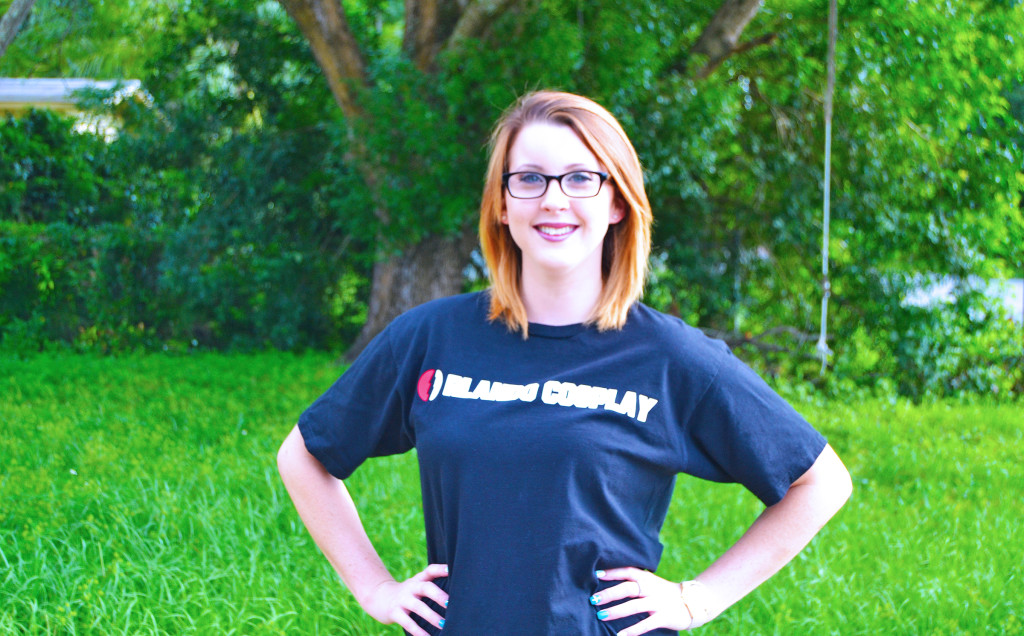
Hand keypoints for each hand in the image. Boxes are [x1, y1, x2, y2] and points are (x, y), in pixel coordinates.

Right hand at [361, 563, 449, 635]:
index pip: (430, 570)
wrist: (379, 597)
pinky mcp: (394, 612)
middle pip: (426, 587)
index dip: (440, 569)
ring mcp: (402, 599)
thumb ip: (432, 588)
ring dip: (431, 616)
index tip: (451, 570)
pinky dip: (418, 631)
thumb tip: (456, 598)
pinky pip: (407, 623)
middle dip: (438, 595)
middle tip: (450, 603)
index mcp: (419, 580)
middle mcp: (411, 587)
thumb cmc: (407, 594)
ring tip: (443, 625)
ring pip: (418, 607)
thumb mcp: (417, 586)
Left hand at [593, 567, 712, 634]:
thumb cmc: (663, 592)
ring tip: (601, 615)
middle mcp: (651, 589)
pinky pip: (645, 624)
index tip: (596, 574)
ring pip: (634, 606)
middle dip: (610, 593)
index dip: (612, 572)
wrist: (692, 602)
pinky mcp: (663, 617)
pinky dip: (632, 630)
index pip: (627, 571)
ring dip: (616, 611)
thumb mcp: (651, 582)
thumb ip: (635, 582)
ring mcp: (658, 603)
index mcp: (647, 578)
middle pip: (628, 588)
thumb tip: (609, 583)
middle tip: (593, 599)